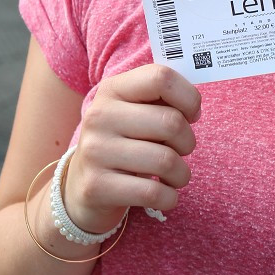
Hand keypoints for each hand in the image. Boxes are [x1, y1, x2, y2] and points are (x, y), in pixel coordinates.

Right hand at [62, 64, 200, 233]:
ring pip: (166, 161)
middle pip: (171, 122)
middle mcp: (99, 116)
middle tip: (181, 149)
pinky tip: (164, 193)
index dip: (188, 97)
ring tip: (174, 174)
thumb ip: (163, 99)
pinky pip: (153, 193)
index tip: (191, 114)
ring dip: (181, 173)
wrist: (80, 185)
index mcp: (113, 89)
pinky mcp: (96, 187)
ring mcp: (95, 151)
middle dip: (188, 141)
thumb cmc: (123, 141)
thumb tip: (193, 108)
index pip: (161, 78)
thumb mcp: (136, 111)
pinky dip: (170, 197)